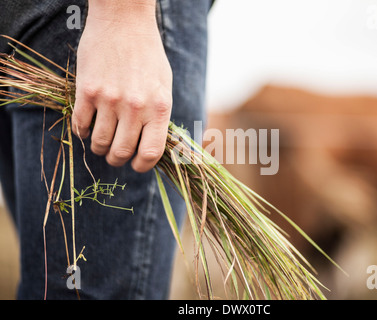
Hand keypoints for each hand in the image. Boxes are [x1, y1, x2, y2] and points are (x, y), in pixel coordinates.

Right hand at [72, 1, 171, 172]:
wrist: (124, 21)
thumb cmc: (149, 55)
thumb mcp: (165, 86)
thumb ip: (160, 117)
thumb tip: (153, 145)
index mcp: (159, 108)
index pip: (151, 153)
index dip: (142, 166)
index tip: (136, 165)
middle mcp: (135, 107)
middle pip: (122, 152)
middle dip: (117, 159)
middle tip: (115, 155)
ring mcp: (109, 99)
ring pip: (99, 143)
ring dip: (99, 148)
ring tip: (101, 142)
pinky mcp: (87, 90)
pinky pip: (80, 125)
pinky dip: (82, 132)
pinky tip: (87, 127)